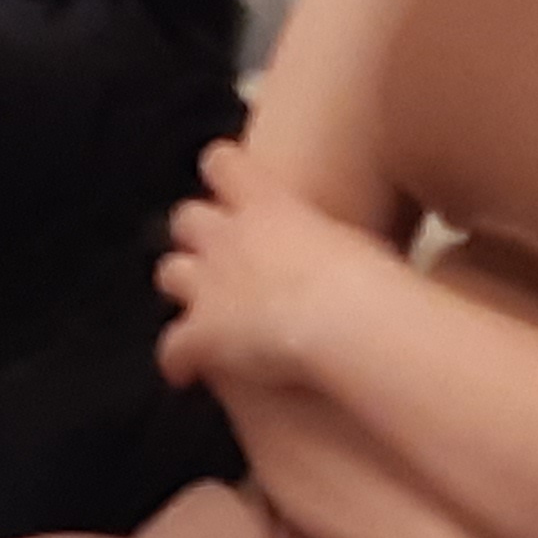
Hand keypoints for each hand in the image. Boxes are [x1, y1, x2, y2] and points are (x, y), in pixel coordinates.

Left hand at [154, 140, 403, 396]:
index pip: (222, 163)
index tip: (231, 184)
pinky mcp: (199, 335)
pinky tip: (185, 374)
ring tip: (202, 309)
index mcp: (266, 203)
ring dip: (183, 287)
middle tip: (221, 255)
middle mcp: (226, 236)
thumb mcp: (357, 240)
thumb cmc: (367, 276)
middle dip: (196, 235)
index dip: (222, 173)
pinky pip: (173, 348)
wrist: (341, 320)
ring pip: (170, 273)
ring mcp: (206, 283)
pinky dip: (178, 359)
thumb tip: (360, 241)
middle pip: (187, 218)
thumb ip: (336, 233)